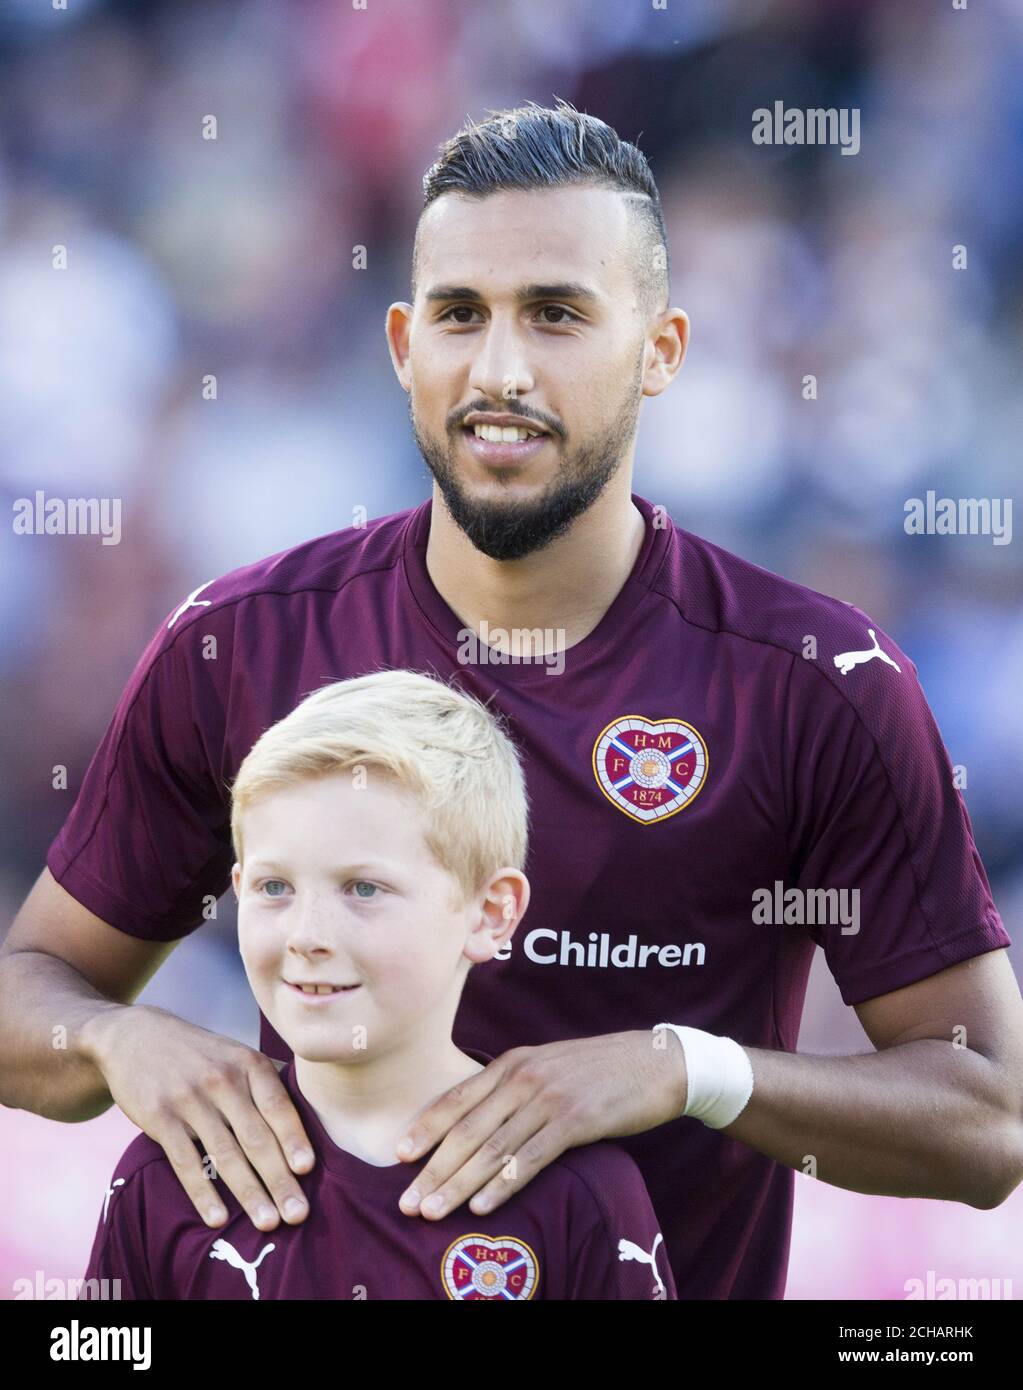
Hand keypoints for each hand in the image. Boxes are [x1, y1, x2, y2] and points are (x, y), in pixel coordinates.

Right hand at [81, 1004, 313, 1232]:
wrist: (135, 1037)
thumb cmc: (199, 1054)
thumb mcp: (235, 1053)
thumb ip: (268, 1079)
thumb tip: (313, 1105)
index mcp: (248, 1063)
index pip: (278, 1105)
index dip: (293, 1138)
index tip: (308, 1169)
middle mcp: (222, 1079)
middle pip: (256, 1136)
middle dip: (279, 1178)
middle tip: (298, 1214)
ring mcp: (189, 1099)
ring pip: (225, 1154)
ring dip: (249, 1192)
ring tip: (267, 1222)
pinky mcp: (159, 1117)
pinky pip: (185, 1161)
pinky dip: (202, 1193)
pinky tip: (218, 1219)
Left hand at [395, 1028, 686, 1218]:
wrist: (657, 1061)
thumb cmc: (602, 1070)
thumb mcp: (550, 1066)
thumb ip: (516, 1086)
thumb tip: (482, 1118)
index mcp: (513, 1062)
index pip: (457, 1097)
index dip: (425, 1127)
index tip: (397, 1155)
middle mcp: (523, 1076)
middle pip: (466, 1129)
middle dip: (432, 1168)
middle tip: (405, 1201)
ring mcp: (548, 1098)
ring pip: (492, 1148)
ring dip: (458, 1184)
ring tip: (431, 1211)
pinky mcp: (575, 1121)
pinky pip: (530, 1159)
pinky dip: (503, 1185)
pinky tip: (482, 1206)